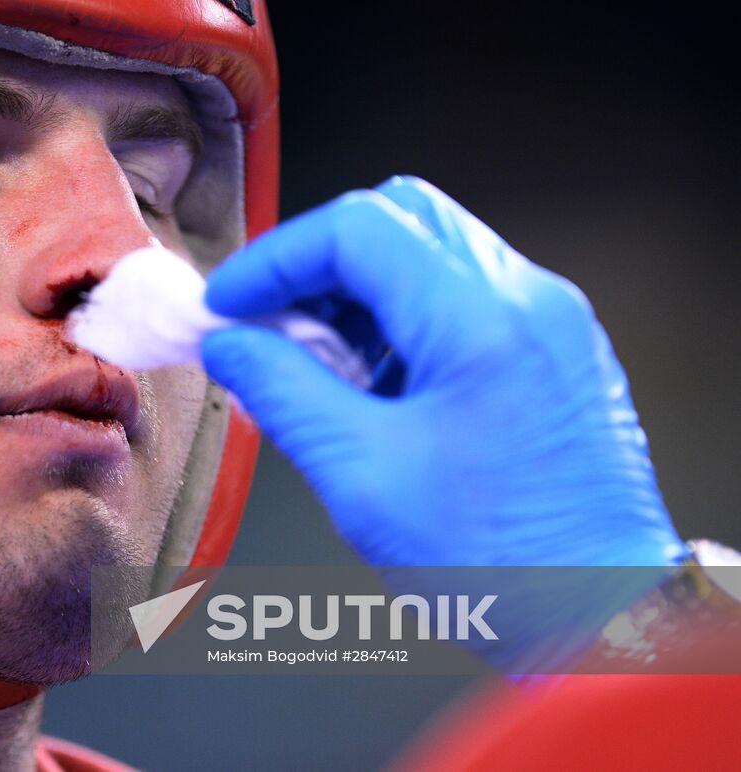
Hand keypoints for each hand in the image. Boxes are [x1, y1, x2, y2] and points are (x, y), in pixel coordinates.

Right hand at [200, 177, 684, 667]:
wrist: (604, 615)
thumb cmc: (504, 563)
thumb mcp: (360, 474)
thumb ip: (282, 392)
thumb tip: (231, 347)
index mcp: (481, 320)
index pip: (357, 229)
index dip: (276, 258)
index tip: (228, 303)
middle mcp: (527, 299)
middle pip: (398, 216)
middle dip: (317, 262)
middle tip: (266, 319)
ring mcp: (548, 320)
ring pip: (429, 250)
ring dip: (357, 291)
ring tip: (314, 366)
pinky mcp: (553, 349)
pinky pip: (462, 295)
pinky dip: (401, 318)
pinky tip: (368, 384)